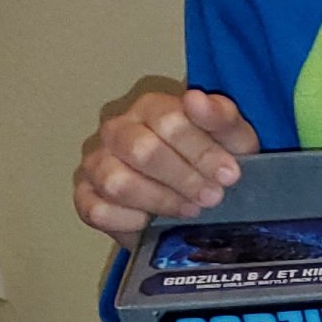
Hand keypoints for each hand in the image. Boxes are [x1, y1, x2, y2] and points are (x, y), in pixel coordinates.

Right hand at [73, 88, 258, 238]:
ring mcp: (98, 163)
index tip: (229, 175)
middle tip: (212, 197)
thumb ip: (221, 117)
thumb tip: (197, 99)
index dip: (202, 151)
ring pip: (117, 182)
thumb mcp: (233, 139)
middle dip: (183, 178)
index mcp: (151, 108)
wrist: (201, 199)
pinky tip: (151, 222)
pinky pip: (97, 210)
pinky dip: (127, 221)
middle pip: (141, 150)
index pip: (169, 121)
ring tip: (189, 210)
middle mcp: (117, 131)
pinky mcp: (87, 196)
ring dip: (159, 201)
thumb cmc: (214, 161)